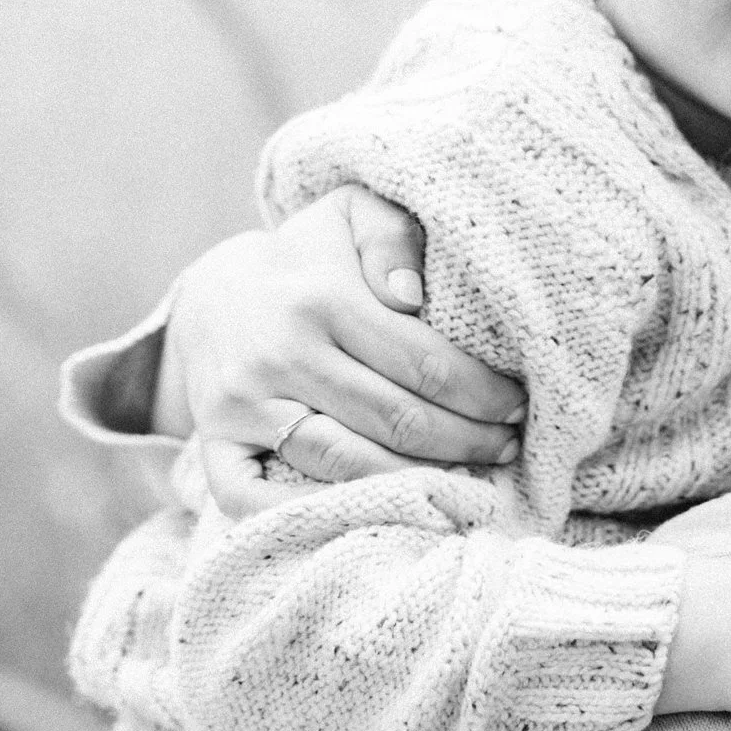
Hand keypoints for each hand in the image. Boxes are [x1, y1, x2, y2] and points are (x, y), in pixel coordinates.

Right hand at [161, 185, 526, 517]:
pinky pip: (262, 501)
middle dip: (466, 441)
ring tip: (465, 480)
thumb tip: (412, 296)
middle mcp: (279, 355)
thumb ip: (391, 240)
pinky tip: (381, 511)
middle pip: (395, 419)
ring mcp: (242, 407)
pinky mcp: (216, 446)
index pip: (423, 363)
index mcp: (321, 299)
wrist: (211, 294)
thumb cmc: (307, 259)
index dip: (483, 393)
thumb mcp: (350, 217)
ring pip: (344, 463)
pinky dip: (322, 514)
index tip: (519, 407)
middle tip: (507, 448)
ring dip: (416, 481)